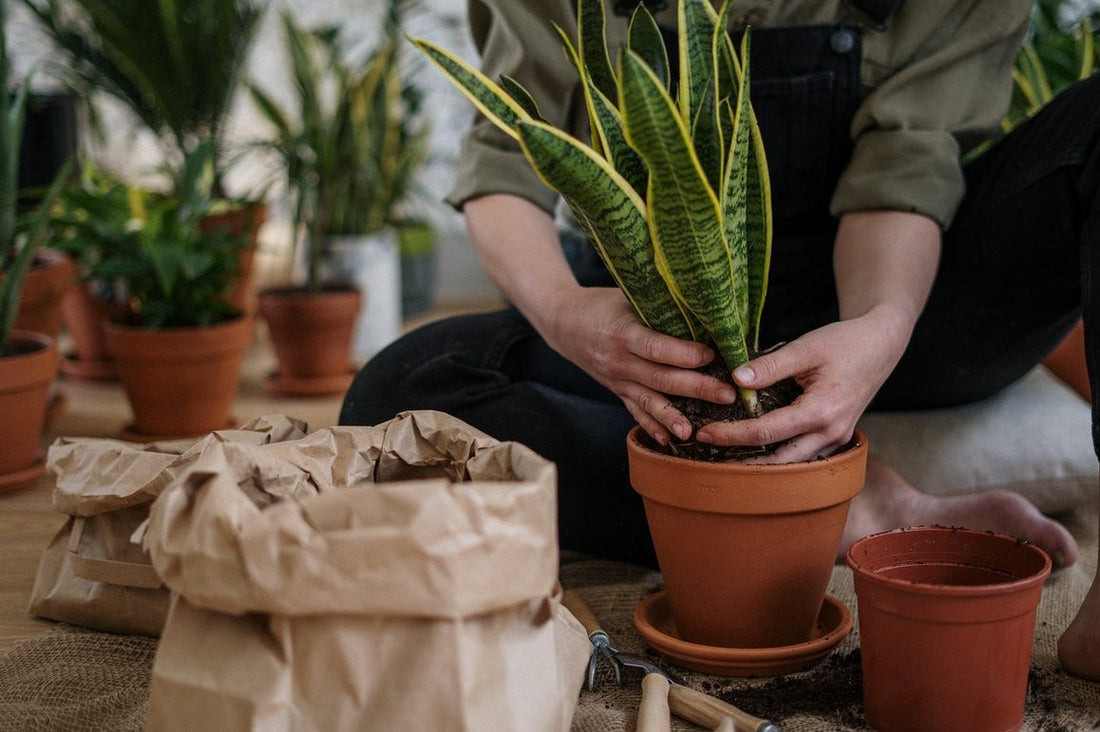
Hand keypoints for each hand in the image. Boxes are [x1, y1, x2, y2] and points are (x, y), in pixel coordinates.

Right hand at [541, 286, 739, 445]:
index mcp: (622, 332)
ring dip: (673, 417)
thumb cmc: (602, 304)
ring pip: (648, 401)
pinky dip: (651, 427)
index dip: (684, 354)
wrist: (564, 322)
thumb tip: (702, 310)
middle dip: (696, 388)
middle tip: (727, 395)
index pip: (656, 348)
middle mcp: (618, 360)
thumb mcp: (626, 297)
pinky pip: (635, 411)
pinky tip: (668, 440)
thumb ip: (658, 306)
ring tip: (695, 431)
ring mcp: (616, 379)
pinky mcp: (616, 391)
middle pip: (660, 378)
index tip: (712, 356)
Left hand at [695, 305, 911, 462]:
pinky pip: (805, 454)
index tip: (705, 434)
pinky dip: (780, 454)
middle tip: (708, 451)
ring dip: (761, 463)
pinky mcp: (837, 436)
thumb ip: (770, 366)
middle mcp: (831, 433)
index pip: (767, 432)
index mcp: (822, 411)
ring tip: (726, 456)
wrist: (881, 344)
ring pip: (793, 463)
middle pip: (779, 459)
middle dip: (742, 459)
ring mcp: (837, 438)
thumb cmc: (845, 342)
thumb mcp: (806, 347)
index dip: (732, 435)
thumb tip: (735, 380)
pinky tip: (756, 448)